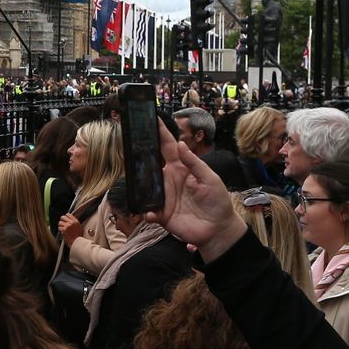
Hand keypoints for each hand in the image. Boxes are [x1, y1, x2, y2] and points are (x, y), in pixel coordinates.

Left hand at [58, 213, 83, 246]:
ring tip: (62, 229)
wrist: (77, 242)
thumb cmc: (79, 236)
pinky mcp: (64, 230)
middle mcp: (71, 222)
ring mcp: (67, 226)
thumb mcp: (80, 227)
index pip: (68, 215)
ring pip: (60, 222)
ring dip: (60, 226)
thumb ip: (75, 223)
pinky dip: (60, 230)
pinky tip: (62, 232)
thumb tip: (71, 220)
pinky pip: (59, 228)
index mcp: (75, 221)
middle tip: (62, 224)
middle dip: (62, 220)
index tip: (65, 219)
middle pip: (63, 217)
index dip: (66, 217)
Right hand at [145, 120, 245, 261]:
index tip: (151, 119)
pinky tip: (151, 213)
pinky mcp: (161, 214)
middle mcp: (169, 180)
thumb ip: (195, 163)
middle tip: (130, 147)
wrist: (218, 229)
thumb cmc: (217, 201)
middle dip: (139, 156)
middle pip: (150, 165)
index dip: (160, 133)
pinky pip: (149, 211)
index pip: (168, 147)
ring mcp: (164, 197)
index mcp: (181, 168)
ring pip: (145, 187)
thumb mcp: (210, 178)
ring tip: (136, 183)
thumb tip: (181, 144)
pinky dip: (147, 212)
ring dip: (139, 185)